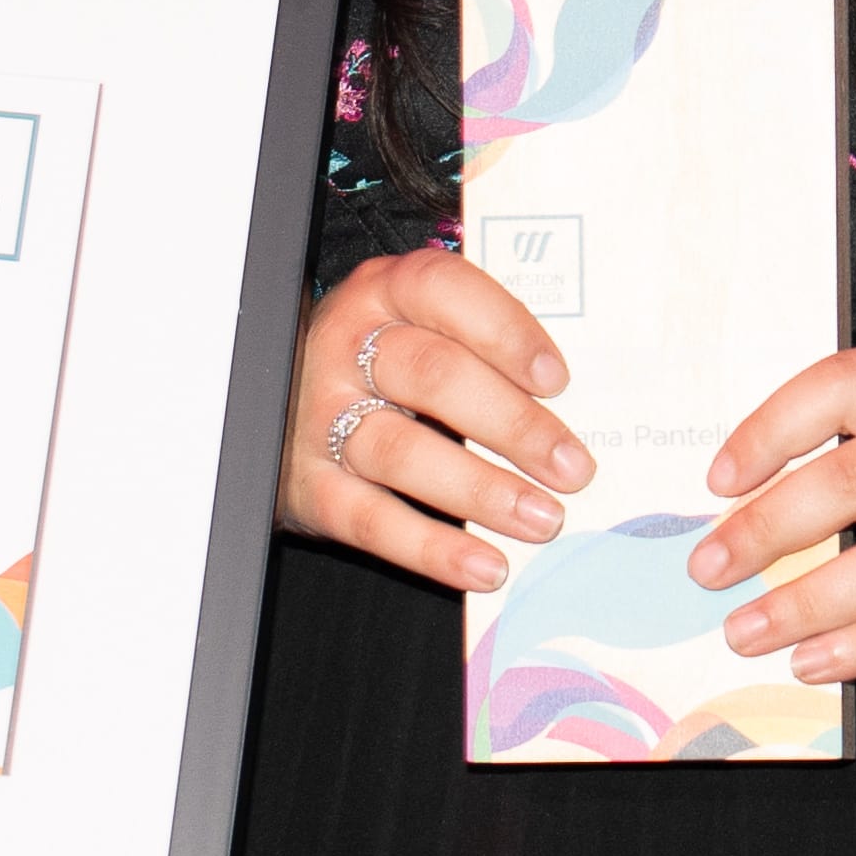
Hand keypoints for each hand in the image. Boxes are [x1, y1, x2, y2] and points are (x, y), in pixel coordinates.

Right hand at [286, 245, 591, 588]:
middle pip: (432, 376)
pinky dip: (435, 549)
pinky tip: (487, 565)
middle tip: (573, 467)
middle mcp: (345, 348)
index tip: (557, 377)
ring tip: (544, 519)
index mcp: (382, 292)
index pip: (442, 289)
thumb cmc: (380, 365)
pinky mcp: (310, 489)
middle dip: (513, 424)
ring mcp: (320, 420)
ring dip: (482, 490)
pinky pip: (374, 522)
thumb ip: (479, 344)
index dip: (503, 330)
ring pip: (404, 452)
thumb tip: (576, 402)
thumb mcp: (417, 327)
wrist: (279, 406)